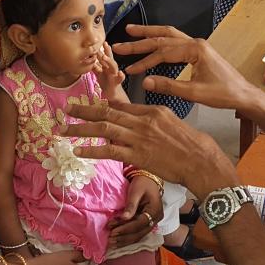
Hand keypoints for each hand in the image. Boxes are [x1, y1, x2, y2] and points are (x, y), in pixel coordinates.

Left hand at [64, 99, 239, 198]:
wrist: (199, 159)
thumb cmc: (190, 144)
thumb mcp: (171, 123)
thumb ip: (152, 119)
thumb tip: (136, 120)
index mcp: (151, 111)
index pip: (122, 105)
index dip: (101, 104)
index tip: (88, 104)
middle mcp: (143, 121)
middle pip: (107, 112)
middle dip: (84, 110)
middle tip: (67, 109)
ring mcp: (139, 138)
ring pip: (104, 128)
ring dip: (81, 128)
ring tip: (64, 129)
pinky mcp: (137, 155)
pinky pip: (109, 151)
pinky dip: (92, 150)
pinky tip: (78, 150)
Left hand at [94, 42, 125, 100]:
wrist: (113, 95)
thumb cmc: (107, 83)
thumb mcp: (99, 73)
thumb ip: (95, 66)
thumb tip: (88, 58)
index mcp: (107, 67)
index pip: (105, 56)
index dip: (104, 49)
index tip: (102, 42)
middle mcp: (112, 69)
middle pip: (110, 59)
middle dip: (108, 52)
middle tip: (104, 45)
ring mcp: (115, 76)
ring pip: (114, 67)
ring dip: (110, 61)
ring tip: (105, 57)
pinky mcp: (116, 83)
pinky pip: (119, 80)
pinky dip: (121, 76)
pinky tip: (121, 73)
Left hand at [108, 174, 160, 248]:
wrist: (149, 179)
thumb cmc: (142, 183)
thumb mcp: (135, 191)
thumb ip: (131, 205)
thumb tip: (124, 218)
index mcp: (155, 209)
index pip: (140, 223)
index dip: (126, 229)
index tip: (113, 231)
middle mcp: (156, 218)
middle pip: (140, 232)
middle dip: (124, 237)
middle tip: (110, 240)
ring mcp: (153, 222)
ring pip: (139, 235)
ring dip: (125, 240)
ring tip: (112, 242)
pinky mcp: (147, 223)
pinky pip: (138, 233)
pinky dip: (127, 237)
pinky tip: (118, 241)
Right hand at [111, 24, 263, 113]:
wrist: (243, 94)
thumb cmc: (224, 94)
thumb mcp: (195, 93)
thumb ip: (169, 86)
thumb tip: (144, 82)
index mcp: (195, 49)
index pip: (163, 52)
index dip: (144, 61)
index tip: (130, 71)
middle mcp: (195, 42)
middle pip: (163, 38)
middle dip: (140, 41)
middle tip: (119, 44)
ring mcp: (198, 45)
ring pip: (169, 35)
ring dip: (150, 34)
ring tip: (131, 32)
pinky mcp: (199, 52)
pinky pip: (176, 42)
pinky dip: (161, 41)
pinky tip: (153, 43)